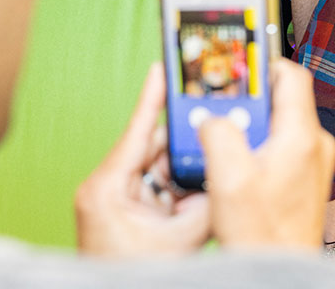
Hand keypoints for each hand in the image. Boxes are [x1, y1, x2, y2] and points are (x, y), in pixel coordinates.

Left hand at [76, 64, 209, 256]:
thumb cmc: (133, 274)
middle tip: (213, 136)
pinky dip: (177, 190)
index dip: (153, 97)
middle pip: (154, 149)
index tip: (164, 67)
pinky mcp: (121, 210)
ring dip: (184, 174)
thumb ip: (209, 198)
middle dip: (185, 149)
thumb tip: (228, 171)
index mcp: (108, 187)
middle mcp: (106, 187)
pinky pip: (156, 188)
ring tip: (206, 181)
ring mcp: (112, 199)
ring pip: (159, 168)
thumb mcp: (183, 236)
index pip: (137, 129)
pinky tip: (195, 198)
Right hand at [198, 58, 334, 250]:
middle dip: (249, 101)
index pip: (292, 76)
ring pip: (280, 123)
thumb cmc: (262, 235)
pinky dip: (260, 145)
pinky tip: (238, 164)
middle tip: (222, 108)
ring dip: (251, 126)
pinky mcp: (306, 176)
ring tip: (225, 141)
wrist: (281, 270)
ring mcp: (313, 161)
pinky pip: (283, 145)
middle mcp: (315, 144)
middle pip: (282, 99)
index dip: (264, 65)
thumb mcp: (229, 179)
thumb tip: (211, 116)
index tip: (239, 66)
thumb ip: (219, 135)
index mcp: (301, 137)